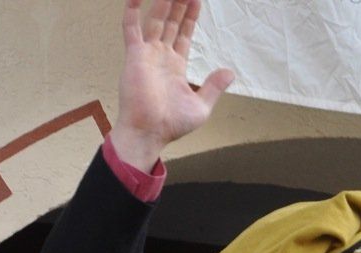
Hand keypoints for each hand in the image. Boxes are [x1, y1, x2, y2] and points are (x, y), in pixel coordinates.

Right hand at [113, 0, 233, 171]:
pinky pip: (131, 28)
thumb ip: (213, 86)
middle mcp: (161, 56)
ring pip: (156, 20)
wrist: (150, 132)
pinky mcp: (134, 55)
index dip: (190, 17)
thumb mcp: (201, 105)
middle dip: (179, 5)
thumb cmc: (171, 124)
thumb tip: (229, 72)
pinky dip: (132, 11)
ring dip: (163, 3)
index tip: (197, 1)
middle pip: (172, 23)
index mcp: (176, 66)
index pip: (184, 34)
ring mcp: (147, 54)